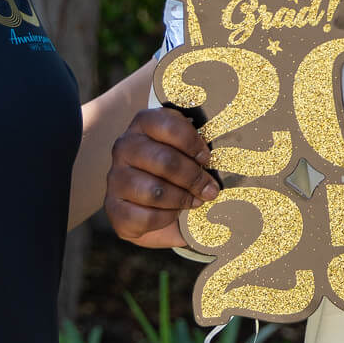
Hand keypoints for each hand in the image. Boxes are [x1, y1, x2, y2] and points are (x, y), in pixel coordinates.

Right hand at [105, 108, 218, 247]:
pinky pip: (144, 216)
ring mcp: (115, 177)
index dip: (192, 143)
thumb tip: (230, 156)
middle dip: (194, 178)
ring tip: (194, 202)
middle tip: (211, 189)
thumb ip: (203, 149)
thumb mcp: (192, 154)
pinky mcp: (113, 208)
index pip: (167, 124)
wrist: (160, 210)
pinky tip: (172, 214)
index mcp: (144, 123)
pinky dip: (165, 219)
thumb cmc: (182, 174)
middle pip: (164, 160)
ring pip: (154, 190)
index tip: (207, 158)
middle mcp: (125, 146)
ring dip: (181, 200)